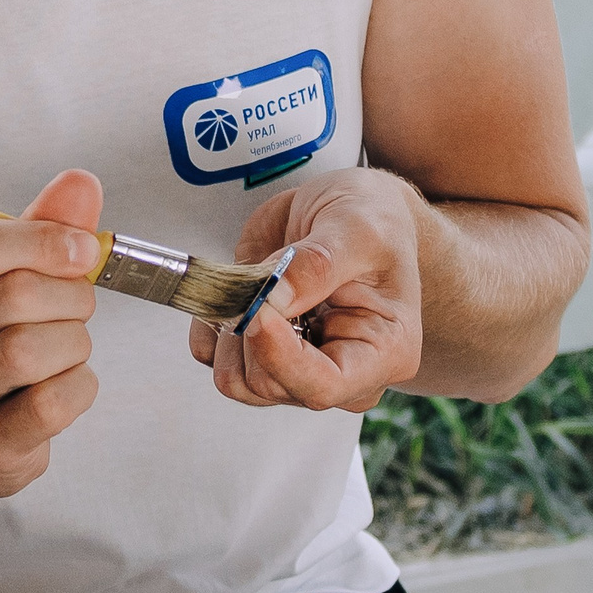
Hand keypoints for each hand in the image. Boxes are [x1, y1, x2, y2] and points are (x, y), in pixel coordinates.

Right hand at [0, 169, 105, 508]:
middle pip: (15, 295)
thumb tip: (81, 183)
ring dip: (74, 341)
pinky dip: (80, 385)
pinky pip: (53, 402)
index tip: (81, 249)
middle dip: (70, 295)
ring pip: (34, 349)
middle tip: (76, 305)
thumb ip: (37, 227)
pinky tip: (65, 382)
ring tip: (66, 345)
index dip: (41, 239)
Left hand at [192, 167, 422, 412]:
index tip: (258, 311)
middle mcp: (342, 370)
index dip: (280, 357)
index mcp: (384, 351)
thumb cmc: (373, 219)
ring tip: (250, 283)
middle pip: (272, 385)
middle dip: (252, 333)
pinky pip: (214, 358)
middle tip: (257, 280)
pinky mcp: (262, 348)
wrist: (351, 207)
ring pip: (238, 380)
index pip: (324, 386)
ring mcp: (298, 363)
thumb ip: (318, 264)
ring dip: (229, 331)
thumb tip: (272, 298)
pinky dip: (209, 326)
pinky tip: (230, 292)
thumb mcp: (358, 228)